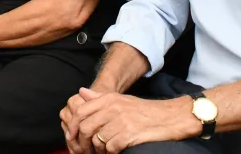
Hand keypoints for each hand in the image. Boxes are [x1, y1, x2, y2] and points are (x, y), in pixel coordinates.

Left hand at [64, 88, 199, 153]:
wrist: (169, 117)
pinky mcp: (129, 134)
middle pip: (85, 127)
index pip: (81, 111)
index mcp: (108, 99)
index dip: (72, 126)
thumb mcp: (121, 99)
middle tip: (86, 149)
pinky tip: (116, 151)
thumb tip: (81, 93)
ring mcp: (121, 121)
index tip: (71, 136)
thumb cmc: (144, 111)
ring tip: (104, 150)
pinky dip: (110, 152)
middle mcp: (113, 108)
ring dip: (99, 149)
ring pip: (97, 140)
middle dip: (83, 142)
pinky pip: (110, 148)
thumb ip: (99, 97)